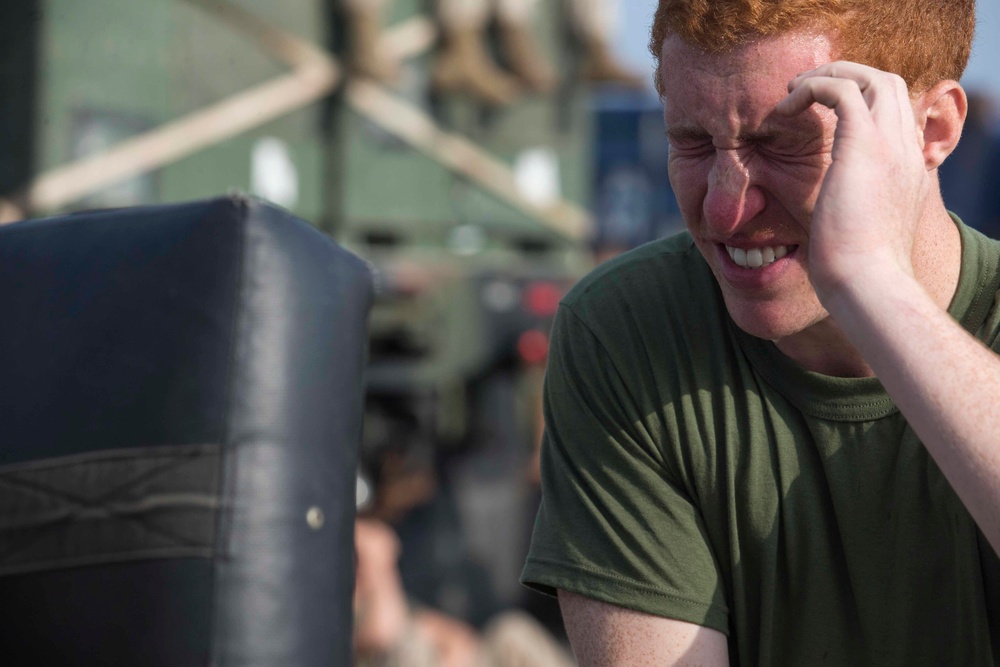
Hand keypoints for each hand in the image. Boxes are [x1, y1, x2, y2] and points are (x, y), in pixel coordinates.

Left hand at [776, 62, 932, 301]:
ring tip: (792, 91)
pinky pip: (842, 90)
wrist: (869, 284)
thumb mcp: (861, 235)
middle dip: (847, 77)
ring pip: (872, 77)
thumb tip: (830, 223)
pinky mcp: (864, 145)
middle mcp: (906, 152)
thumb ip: (853, 214)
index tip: (822, 113)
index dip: (861, 103)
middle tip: (804, 91)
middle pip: (889, 85)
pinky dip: (813, 87)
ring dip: (829, 75)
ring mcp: (889, 146)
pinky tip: (784, 109)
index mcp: (907, 171)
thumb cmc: (857, 274)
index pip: (896, 115)